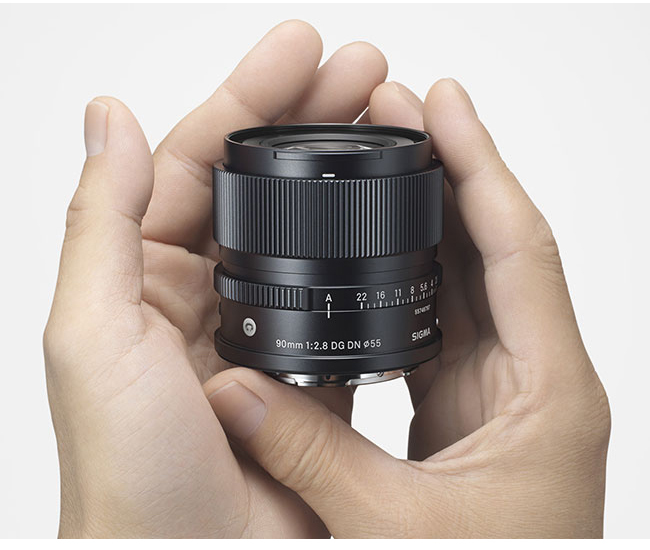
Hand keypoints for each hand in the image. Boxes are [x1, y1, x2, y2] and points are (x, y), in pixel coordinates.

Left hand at [43, 21, 387, 537]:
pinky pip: (335, 295)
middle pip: (260, 184)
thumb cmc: (129, 471)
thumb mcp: (93, 333)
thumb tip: (106, 115)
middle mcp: (201, 292)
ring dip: (342, 175)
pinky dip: (363, 254)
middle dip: (310, 118)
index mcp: (144, 274)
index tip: (302, 51)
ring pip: (304, 231)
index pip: (197, 158)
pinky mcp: (303, 366)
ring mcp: (257, 327)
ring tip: (390, 126)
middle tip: (365, 70)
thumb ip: (104, 221)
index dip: (249, 97)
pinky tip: (393, 218)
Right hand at [203, 79, 610, 537]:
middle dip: (447, 170)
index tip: (443, 105)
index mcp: (546, 393)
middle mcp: (532, 377)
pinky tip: (377, 247)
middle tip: (397, 113)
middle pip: (492, 245)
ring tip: (385, 158)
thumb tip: (234, 397)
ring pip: (466, 277)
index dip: (480, 164)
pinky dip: (411, 275)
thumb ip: (313, 457)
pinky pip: (442, 318)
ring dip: (429, 215)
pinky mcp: (466, 405)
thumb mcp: (397, 531)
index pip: (516, 247)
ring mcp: (498, 387)